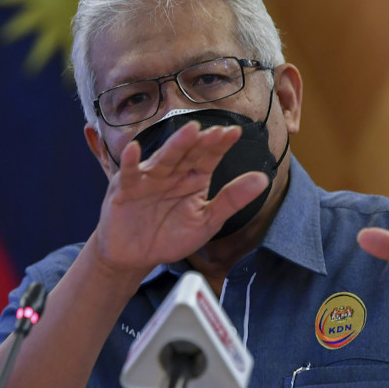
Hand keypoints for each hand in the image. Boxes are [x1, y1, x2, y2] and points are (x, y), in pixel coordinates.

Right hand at [91, 121, 269, 276]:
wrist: (135, 256)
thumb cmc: (171, 236)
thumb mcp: (207, 221)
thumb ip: (232, 200)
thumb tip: (263, 179)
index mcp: (193, 178)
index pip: (209, 157)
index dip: (220, 145)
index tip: (234, 133)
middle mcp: (172, 173)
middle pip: (188, 154)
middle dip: (201, 142)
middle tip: (216, 131)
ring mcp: (149, 178)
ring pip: (164, 159)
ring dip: (176, 145)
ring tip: (190, 131)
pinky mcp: (125, 189)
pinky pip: (130, 174)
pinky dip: (130, 162)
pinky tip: (133, 149)